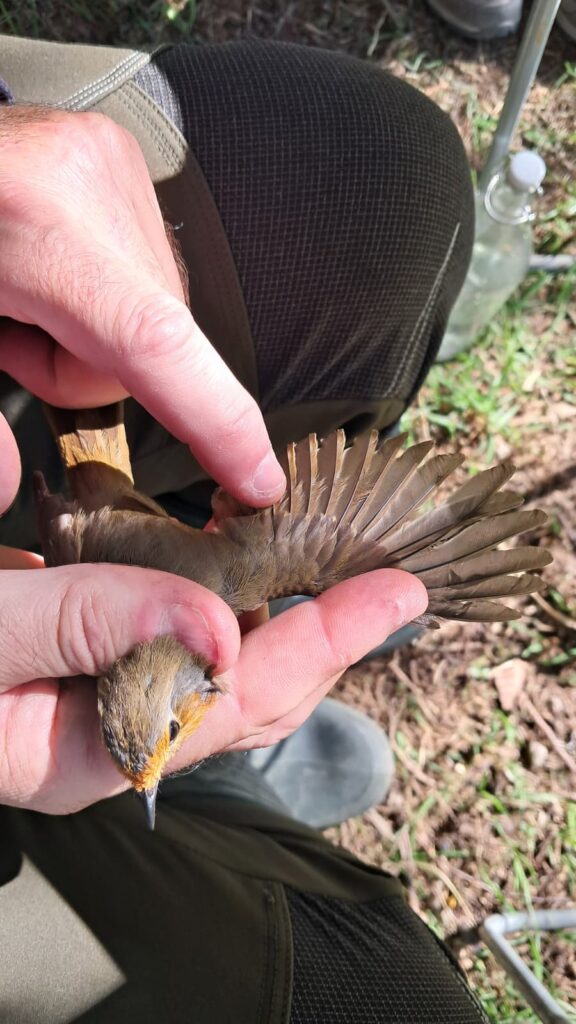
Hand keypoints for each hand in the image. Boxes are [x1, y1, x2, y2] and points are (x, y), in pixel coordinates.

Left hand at [0, 106, 283, 504]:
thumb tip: (8, 490)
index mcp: (30, 222)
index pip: (152, 342)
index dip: (217, 422)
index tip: (260, 482)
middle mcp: (87, 182)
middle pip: (148, 346)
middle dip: (85, 370)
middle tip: (12, 336)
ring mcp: (111, 163)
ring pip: (154, 315)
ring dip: (94, 333)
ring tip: (23, 297)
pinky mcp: (120, 160)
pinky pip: (146, 273)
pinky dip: (103, 296)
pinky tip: (50, 270)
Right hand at [0, 546, 425, 813]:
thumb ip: (84, 627)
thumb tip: (214, 623)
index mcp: (92, 748)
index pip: (238, 701)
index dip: (325, 646)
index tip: (393, 595)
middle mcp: (114, 734)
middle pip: (251, 697)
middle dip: (327, 641)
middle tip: (388, 586)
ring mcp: (104, 701)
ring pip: (223, 673)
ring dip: (286, 624)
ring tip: (340, 579)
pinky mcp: (90, 664)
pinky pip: (182, 643)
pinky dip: (226, 604)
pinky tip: (243, 571)